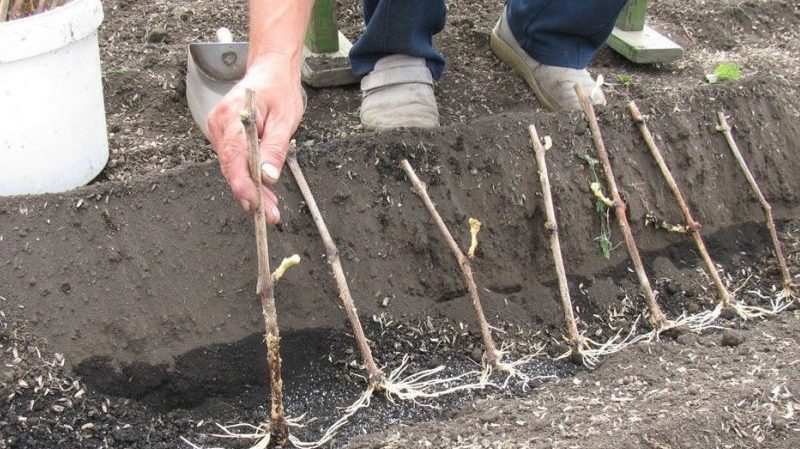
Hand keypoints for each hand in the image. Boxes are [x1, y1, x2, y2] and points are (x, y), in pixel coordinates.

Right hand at [206, 54, 304, 223]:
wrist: (270, 71)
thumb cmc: (279, 90)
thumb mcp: (285, 118)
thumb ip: (275, 147)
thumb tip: (268, 176)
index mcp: (232, 117)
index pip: (233, 158)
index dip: (242, 185)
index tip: (254, 204)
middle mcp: (218, 125)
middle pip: (232, 168)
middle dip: (251, 195)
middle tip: (270, 216)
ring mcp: (218, 131)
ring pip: (233, 169)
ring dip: (252, 190)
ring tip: (270, 209)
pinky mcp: (223, 137)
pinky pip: (234, 163)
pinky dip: (249, 178)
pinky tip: (263, 192)